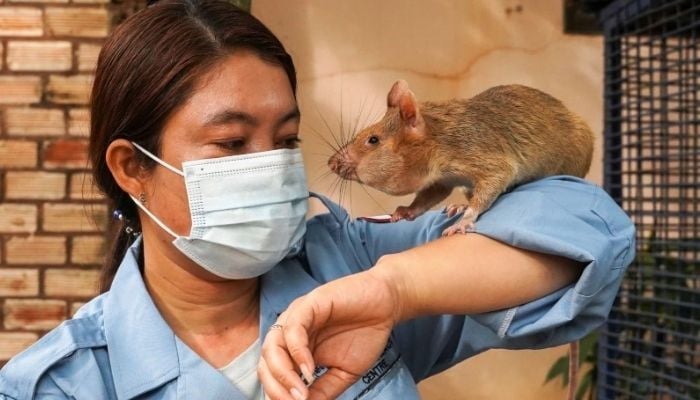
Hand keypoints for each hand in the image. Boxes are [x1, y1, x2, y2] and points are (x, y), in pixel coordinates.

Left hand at [258, 268, 402, 399]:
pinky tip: (310, 369)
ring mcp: (297, 317)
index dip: (277, 394)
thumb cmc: (365, 334)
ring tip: (300, 393)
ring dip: (283, 374)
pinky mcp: (309, 303)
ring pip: (273, 346)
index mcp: (294, 349)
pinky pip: (293, 328)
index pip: (272, 374)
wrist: (386, 304)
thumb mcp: (342, 372)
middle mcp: (290, 333)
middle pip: (266, 362)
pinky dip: (297, 352)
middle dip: (276, 389)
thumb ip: (323, 390)